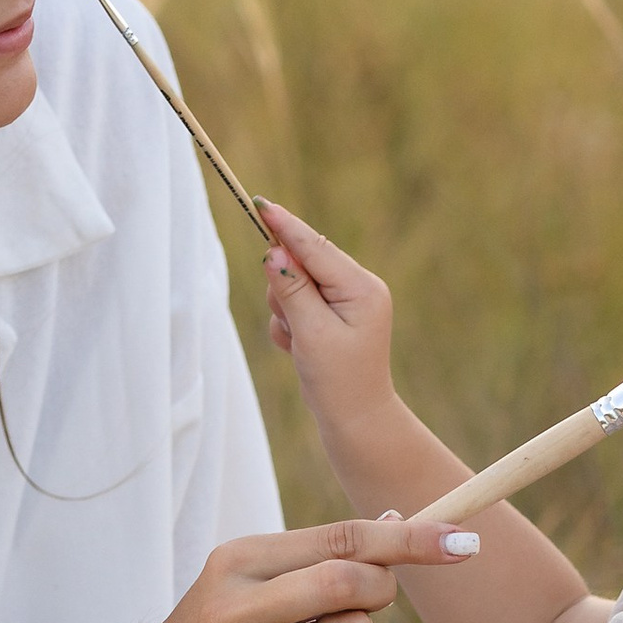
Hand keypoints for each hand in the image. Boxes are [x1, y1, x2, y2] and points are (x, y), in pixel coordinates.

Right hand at [48, 514, 470, 622]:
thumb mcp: (243, 582)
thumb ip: (316, 555)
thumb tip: (399, 520)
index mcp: (238, 560)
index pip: (341, 537)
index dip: (410, 539)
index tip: (463, 540)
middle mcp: (241, 605)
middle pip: (353, 579)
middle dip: (381, 589)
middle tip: (365, 601)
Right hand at [259, 203, 399, 449]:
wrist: (355, 420)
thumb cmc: (338, 380)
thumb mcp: (311, 333)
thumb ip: (291, 290)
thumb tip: (273, 252)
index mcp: (361, 287)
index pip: (315, 247)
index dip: (285, 227)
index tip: (260, 203)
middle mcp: (358, 288)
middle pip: (303, 264)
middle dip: (285, 291)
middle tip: (292, 324)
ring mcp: (346, 301)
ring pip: (293, 286)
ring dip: (285, 313)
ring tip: (300, 343)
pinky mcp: (332, 315)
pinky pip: (295, 305)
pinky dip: (289, 326)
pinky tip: (301, 350)